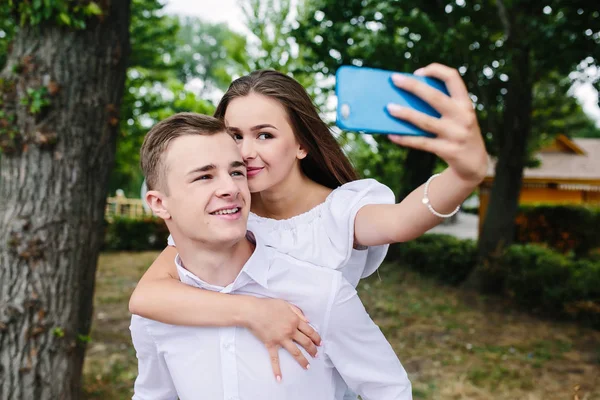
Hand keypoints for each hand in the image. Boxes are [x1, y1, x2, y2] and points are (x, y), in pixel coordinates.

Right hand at [245, 297, 320, 380]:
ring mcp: (281, 339)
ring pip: (295, 352)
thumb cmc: (268, 305)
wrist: (253, 311)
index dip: (316, 338)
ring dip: (303, 360)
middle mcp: (290, 331)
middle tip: (316, 355)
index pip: (310, 331)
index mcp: (294, 320)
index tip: (320, 343)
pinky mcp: (271, 344)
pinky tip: (279, 378)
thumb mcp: (286, 304)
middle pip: (305, 342)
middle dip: (312, 350)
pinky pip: (275, 359)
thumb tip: (307, 320)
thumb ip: (297, 312)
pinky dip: (277, 369)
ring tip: (308, 366)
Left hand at [386, 63, 487, 185]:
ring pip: (425, 121)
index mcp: (465, 103)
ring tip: (389, 108)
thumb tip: (405, 100)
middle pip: (435, 97)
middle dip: (413, 86)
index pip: (453, 78)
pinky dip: (405, 139)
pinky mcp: (448, 151)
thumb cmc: (458, 133)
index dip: (435, 70)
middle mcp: (463, 116)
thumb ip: (441, 107)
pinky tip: (391, 135)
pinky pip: (421, 143)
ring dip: (405, 114)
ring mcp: (456, 134)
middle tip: (394, 79)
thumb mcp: (458, 117)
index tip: (418, 72)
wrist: (475, 164)